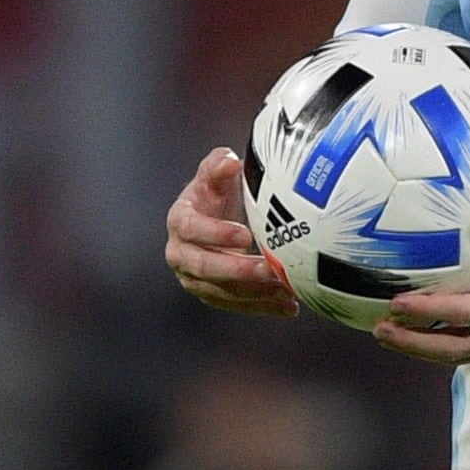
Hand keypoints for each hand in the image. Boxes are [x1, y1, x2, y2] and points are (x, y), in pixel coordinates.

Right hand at [163, 147, 298, 317]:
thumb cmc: (217, 191)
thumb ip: (219, 165)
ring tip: (286, 290)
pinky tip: (289, 306)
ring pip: (221, 291)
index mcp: (180, 220)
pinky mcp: (212, 295)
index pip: (191, 229)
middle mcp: (180, 253)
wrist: (215, 217)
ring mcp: (194, 278)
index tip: (245, 234)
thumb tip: (229, 162)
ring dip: (255, 293)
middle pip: (204, 267)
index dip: (215, 233)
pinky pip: (236, 305)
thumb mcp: (216, 174)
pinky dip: (263, 307)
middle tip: (270, 269)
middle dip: (238, 270)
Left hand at [377, 203, 469, 362]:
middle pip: (452, 349)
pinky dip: (446, 347)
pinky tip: (429, 336)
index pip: (464, 314)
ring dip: (425, 349)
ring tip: (393, 337)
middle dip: (413, 343)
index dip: (428, 312)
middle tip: (380, 331)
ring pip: (461, 356)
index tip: (396, 305)